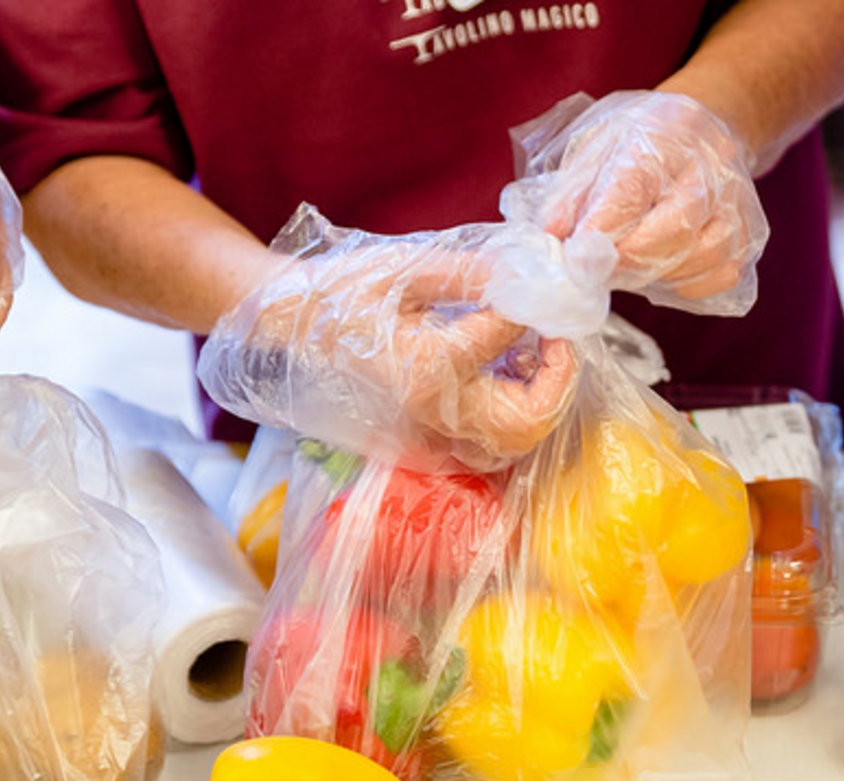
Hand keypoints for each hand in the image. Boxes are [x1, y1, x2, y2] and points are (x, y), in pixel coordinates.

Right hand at [199, 216, 579, 467]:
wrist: (286, 331)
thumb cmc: (338, 293)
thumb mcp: (402, 268)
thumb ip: (469, 272)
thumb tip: (529, 268)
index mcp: (424, 367)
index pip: (507, 335)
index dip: (535, 304)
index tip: (542, 283)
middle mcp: (430, 416)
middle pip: (527, 422)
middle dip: (557, 379)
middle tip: (557, 337)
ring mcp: (424, 441)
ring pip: (512, 445)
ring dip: (537, 403)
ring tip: (530, 354)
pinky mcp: (421, 449)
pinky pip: (486, 448)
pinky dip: (509, 417)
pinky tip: (501, 375)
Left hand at [503, 90, 768, 316]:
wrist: (705, 126)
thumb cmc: (640, 140)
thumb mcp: (595, 146)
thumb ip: (570, 194)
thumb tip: (550, 241)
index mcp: (665, 132)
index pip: (632, 187)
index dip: (599, 230)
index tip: (571, 258)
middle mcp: (711, 164)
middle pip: (672, 231)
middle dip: (623, 261)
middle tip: (593, 269)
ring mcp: (738, 201)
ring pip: (698, 259)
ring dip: (653, 275)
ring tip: (626, 263)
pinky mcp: (752, 234)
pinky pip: (718, 277)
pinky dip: (683, 284)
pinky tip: (662, 267)